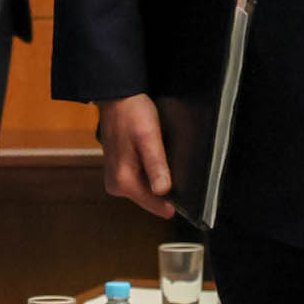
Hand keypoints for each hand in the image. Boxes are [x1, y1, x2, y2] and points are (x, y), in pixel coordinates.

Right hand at [97, 94, 175, 218]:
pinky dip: (150, 171)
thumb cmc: (132, 114)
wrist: (116, 98)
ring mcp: (116, 180)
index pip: (157, 205)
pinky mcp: (118, 173)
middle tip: (169, 160)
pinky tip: (153, 156)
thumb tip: (163, 192)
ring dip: (158, 177)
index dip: (174, 199)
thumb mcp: (149, 137)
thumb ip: (156, 165)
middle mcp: (117, 186)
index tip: (187, 188)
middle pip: (152, 198)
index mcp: (124, 181)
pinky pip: (141, 180)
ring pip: (147, 190)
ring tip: (160, 155)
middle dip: (164, 184)